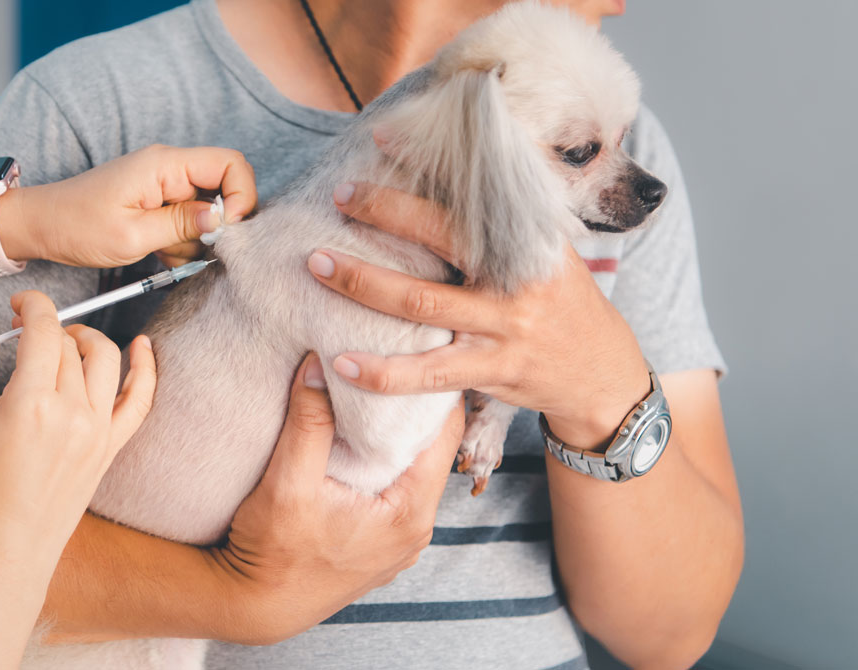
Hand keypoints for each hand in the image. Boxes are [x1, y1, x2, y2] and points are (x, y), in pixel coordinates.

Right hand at [0, 291, 156, 578]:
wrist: (11, 543)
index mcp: (30, 404)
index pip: (44, 331)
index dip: (33, 306)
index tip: (19, 305)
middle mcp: (72, 412)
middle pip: (70, 345)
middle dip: (49, 328)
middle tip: (28, 334)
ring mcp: (99, 429)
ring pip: (106, 359)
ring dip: (87, 339)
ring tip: (66, 342)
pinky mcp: (113, 445)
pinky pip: (141, 399)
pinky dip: (145, 369)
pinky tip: (142, 345)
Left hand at [3, 144, 256, 267]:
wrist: (42, 226)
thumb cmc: (78, 227)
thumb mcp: (133, 235)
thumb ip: (183, 225)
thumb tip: (223, 219)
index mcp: (165, 165)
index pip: (231, 163)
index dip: (241, 196)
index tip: (228, 230)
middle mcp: (169, 167)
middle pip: (224, 187)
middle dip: (218, 224)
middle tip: (195, 247)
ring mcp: (165, 183)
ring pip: (208, 210)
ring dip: (195, 239)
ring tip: (162, 251)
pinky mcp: (160, 200)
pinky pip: (189, 219)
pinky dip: (182, 241)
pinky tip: (157, 250)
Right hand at [206, 353, 463, 644]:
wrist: (253, 608)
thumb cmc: (271, 555)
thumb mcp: (287, 483)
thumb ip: (308, 422)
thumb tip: (318, 365)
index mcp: (409, 513)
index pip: (444, 435)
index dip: (432, 390)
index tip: (419, 352)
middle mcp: (415, 529)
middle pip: (431, 450)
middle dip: (413, 406)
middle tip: (397, 360)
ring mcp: (399, 539)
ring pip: (413, 468)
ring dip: (397, 433)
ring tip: (380, 390)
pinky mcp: (379, 541)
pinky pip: (395, 487)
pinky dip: (384, 457)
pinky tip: (361, 435)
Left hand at [309, 183, 649, 448]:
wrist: (601, 374)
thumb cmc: (561, 303)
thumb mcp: (549, 251)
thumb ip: (507, 222)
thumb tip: (455, 175)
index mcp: (530, 239)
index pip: (473, 191)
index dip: (425, 165)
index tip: (383, 141)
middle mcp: (518, 277)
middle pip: (441, 238)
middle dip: (385, 212)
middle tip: (338, 197)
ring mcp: (505, 327)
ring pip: (424, 303)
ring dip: (364, 284)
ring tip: (317, 267)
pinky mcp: (494, 371)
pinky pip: (429, 372)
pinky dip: (383, 370)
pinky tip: (342, 363)